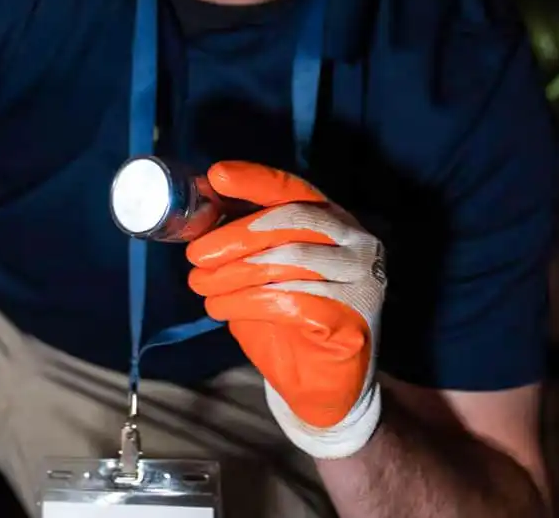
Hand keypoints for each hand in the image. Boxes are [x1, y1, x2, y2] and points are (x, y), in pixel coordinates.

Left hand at [185, 161, 385, 458]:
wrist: (320, 383)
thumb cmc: (287, 318)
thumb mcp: (263, 269)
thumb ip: (246, 238)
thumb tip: (202, 203)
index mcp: (334, 220)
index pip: (294, 190)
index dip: (255, 180)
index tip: (216, 175)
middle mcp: (357, 241)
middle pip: (289, 222)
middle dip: (234, 237)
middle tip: (196, 256)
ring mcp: (362, 277)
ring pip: (288, 260)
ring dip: (233, 274)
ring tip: (201, 286)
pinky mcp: (354, 316)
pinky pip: (292, 299)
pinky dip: (248, 301)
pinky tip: (222, 307)